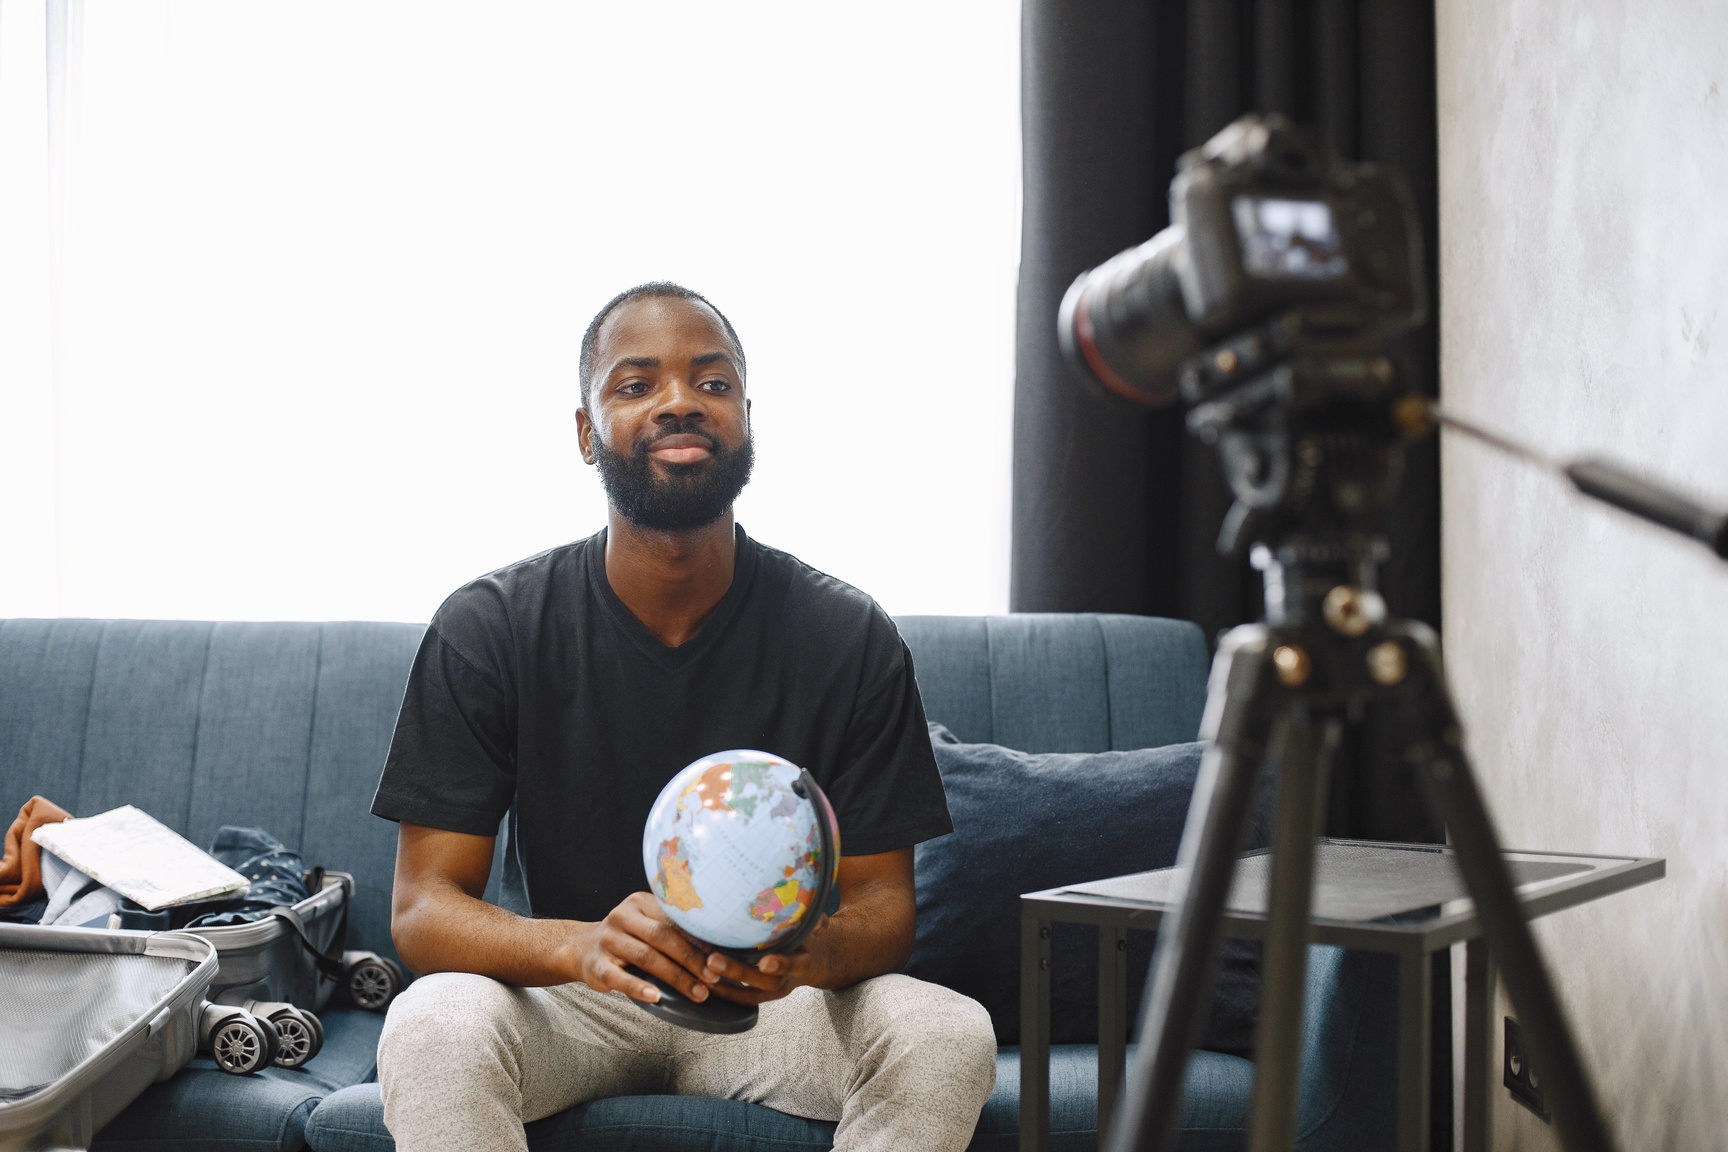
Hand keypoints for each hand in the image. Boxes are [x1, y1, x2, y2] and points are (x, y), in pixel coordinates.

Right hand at [559, 892, 720, 1004]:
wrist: (580, 948)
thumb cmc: (627, 939)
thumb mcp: (646, 925)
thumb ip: (673, 930)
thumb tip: (718, 949)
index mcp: (640, 902)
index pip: (675, 921)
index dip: (700, 941)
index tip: (721, 959)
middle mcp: (623, 916)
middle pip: (663, 937)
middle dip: (692, 960)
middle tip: (713, 979)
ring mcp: (608, 940)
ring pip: (647, 957)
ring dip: (676, 977)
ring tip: (697, 993)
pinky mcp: (595, 964)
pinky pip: (619, 977)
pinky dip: (639, 987)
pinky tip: (656, 997)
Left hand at [701, 917, 828, 1004]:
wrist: (814, 962)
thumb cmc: (808, 939)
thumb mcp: (814, 929)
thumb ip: (816, 922)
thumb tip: (819, 920)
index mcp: (802, 962)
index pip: (792, 965)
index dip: (779, 964)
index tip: (764, 962)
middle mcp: (786, 980)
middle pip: (764, 983)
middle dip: (738, 973)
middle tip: (713, 961)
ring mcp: (772, 990)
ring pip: (749, 995)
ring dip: (725, 987)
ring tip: (702, 975)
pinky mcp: (759, 995)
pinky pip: (741, 999)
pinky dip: (724, 993)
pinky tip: (703, 984)